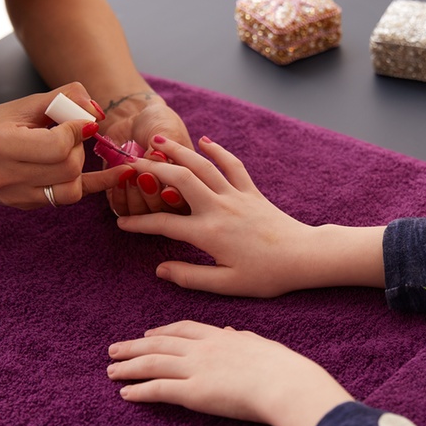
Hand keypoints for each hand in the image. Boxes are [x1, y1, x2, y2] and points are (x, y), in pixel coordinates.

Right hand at [0, 83, 125, 208]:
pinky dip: (97, 184)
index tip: (78, 119)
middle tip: (67, 133)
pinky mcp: (28, 206)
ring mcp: (18, 197)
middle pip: (69, 167)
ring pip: (72, 187)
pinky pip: (71, 197)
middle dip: (78, 146)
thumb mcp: (21, 105)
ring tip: (66, 150)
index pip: (59, 146)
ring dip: (80, 165)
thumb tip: (96, 109)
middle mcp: (7, 177)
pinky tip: (121, 174)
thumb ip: (62, 98)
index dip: (76, 129)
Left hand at [100, 96, 193, 215]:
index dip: (177, 201)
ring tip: (131, 174)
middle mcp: (170, 195)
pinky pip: (122, 209)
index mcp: (191, 183)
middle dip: (154, 197)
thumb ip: (166, 152)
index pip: (188, 202)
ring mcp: (147, 198)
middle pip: (166, 214)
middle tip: (145, 176)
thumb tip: (157, 166)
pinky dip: (121, 196)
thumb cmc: (158, 122)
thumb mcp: (169, 131)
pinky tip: (121, 179)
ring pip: (144, 213)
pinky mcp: (125, 199)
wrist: (132, 115)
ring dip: (137, 196)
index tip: (168, 191)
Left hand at [107, 320, 352, 425]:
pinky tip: (125, 394)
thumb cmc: (282, 367)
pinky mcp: (193, 392)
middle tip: (114, 349)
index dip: (162, 331)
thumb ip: (243, 339)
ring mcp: (196, 368)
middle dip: (134, 346)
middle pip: (159, 344)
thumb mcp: (261, 345)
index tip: (147, 334)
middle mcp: (203, 348)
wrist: (285, 384)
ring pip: (152, 364)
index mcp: (220, 336)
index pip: (183, 329)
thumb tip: (234, 334)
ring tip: (111, 371)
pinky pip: (158, 389)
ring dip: (128, 367)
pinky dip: (139, 391)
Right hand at [115, 136, 385, 296]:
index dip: (139, 224)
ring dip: (179, 151)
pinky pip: (233, 165)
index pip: (164, 224)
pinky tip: (204, 141)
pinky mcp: (252, 192)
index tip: (121, 224)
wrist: (304, 257)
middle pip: (180, 180)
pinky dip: (218, 151)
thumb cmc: (267, 275)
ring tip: (157, 141)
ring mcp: (236, 196)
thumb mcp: (226, 284)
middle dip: (153, 169)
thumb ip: (190, 276)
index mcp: (208, 234)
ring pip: (203, 166)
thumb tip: (161, 270)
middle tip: (132, 164)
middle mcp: (219, 208)